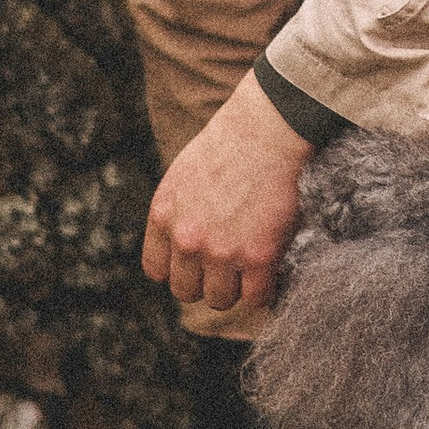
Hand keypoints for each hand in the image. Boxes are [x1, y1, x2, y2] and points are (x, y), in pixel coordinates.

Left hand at [142, 71, 315, 335]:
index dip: (178, 271)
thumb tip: (182, 241)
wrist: (268, 129)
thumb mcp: (182, 175)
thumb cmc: (232, 143)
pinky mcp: (259, 256)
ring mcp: (222, 251)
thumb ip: (177, 212)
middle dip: (205, 283)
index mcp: (164, 216)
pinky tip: (272, 274)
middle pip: (186, 291)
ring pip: (220, 299)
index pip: (156, 270)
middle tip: (228, 268)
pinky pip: (257, 297)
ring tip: (251, 270)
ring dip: (236, 289)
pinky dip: (265, 291)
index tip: (196, 265)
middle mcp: (187, 239)